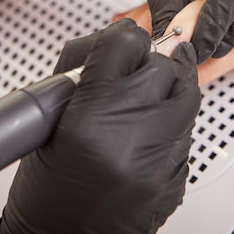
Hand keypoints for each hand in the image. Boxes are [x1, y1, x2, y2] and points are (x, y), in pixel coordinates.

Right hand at [0, 19, 200, 233]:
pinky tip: (149, 134)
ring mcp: (160, 161)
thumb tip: (117, 42)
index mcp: (92, 118)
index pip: (125, 44)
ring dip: (168, 90)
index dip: (120, 41)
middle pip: (162, 66)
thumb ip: (84, 75)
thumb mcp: (48, 123)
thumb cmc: (46, 192)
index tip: (119, 46)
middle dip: (146, 65)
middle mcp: (132, 137)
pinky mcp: (177, 179)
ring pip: (186, 94)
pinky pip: (187, 133)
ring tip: (146, 99)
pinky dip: (172, 125)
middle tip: (129, 77)